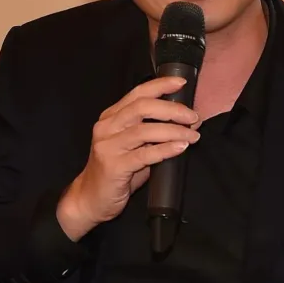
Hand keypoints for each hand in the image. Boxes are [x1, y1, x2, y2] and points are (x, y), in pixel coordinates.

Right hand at [57, 76, 200, 240]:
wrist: (90, 200)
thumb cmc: (115, 173)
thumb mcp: (133, 147)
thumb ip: (154, 134)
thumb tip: (187, 123)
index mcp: (111, 117)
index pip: (138, 93)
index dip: (161, 85)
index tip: (181, 83)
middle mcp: (107, 127)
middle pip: (142, 107)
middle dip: (172, 109)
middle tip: (193, 117)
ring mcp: (108, 146)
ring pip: (145, 130)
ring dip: (174, 131)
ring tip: (192, 135)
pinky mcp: (113, 166)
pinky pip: (145, 154)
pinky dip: (166, 148)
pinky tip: (181, 147)